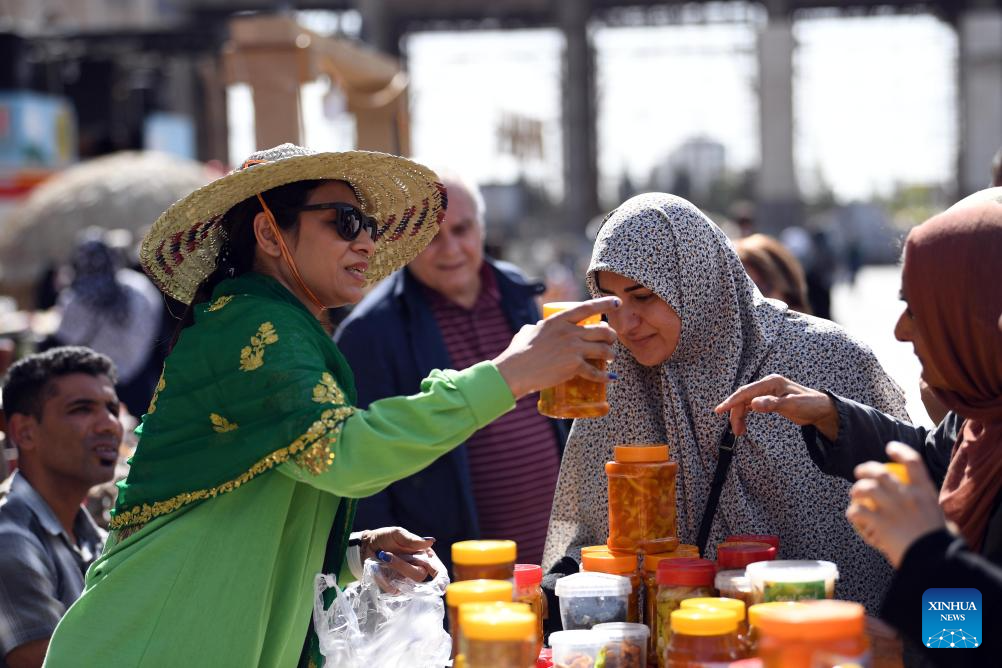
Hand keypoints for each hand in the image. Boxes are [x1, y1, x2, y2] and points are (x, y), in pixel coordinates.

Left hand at [356, 527, 438, 581]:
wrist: (367, 547)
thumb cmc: (385, 538)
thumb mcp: (398, 534)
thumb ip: (413, 539)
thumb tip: (431, 541)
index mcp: (424, 556)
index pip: (438, 570)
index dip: (441, 578)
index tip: (440, 583)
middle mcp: (418, 569)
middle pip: (420, 576)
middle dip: (403, 566)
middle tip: (387, 555)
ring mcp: (406, 580)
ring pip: (408, 583)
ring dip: (394, 569)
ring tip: (382, 556)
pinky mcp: (395, 588)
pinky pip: (394, 589)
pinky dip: (385, 578)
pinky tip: (379, 568)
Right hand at [493, 297, 620, 398]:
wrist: (516, 370)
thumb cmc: (518, 351)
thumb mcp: (528, 331)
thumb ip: (537, 327)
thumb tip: (536, 327)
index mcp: (559, 320)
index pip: (588, 307)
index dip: (605, 303)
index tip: (617, 302)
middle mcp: (570, 332)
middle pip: (602, 331)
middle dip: (611, 335)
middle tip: (610, 340)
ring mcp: (573, 349)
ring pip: (603, 349)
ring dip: (610, 354)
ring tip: (610, 357)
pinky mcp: (574, 366)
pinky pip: (595, 371)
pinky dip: (604, 376)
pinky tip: (609, 378)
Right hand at [713, 373, 838, 438]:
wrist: (821, 408)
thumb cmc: (810, 404)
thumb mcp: (793, 405)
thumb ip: (772, 404)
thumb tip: (753, 404)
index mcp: (771, 382)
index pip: (746, 391)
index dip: (731, 401)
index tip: (719, 410)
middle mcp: (767, 384)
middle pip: (743, 398)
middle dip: (736, 414)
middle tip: (736, 431)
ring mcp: (767, 391)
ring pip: (745, 403)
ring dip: (740, 416)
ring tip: (739, 432)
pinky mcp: (768, 398)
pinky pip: (750, 406)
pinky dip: (745, 415)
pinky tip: (744, 425)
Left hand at [845, 442, 945, 567]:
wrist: (935, 562)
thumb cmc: (942, 547)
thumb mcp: (945, 524)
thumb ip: (937, 518)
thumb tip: (943, 523)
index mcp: (925, 493)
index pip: (913, 462)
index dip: (900, 451)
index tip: (890, 448)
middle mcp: (908, 496)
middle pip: (880, 473)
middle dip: (866, 469)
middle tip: (858, 473)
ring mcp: (893, 508)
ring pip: (866, 488)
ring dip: (856, 490)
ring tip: (853, 495)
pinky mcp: (880, 523)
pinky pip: (858, 511)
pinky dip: (852, 512)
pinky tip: (852, 516)